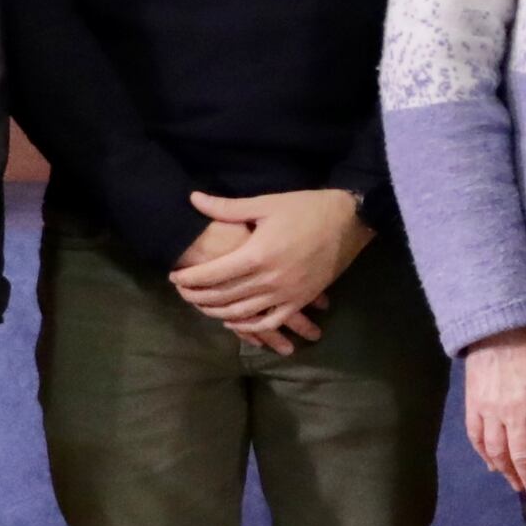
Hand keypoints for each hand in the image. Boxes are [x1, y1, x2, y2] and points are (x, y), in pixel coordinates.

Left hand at [176, 188, 368, 347]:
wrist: (350, 221)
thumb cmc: (307, 208)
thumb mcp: (266, 203)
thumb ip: (227, 208)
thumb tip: (193, 199)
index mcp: (257, 254)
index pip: (213, 274)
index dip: (189, 277)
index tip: (174, 276)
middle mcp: (269, 279)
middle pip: (223, 296)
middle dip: (197, 296)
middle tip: (181, 292)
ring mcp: (286, 293)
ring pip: (242, 312)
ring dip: (217, 312)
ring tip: (201, 306)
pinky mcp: (300, 300)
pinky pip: (270, 321)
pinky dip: (249, 326)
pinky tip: (235, 322)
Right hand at [462, 326, 525, 502]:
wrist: (499, 328)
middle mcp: (516, 413)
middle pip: (524, 456)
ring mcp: (491, 411)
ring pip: (498, 452)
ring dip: (508, 473)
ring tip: (518, 486)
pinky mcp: (472, 406)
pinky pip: (477, 438)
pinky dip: (485, 455)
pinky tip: (493, 466)